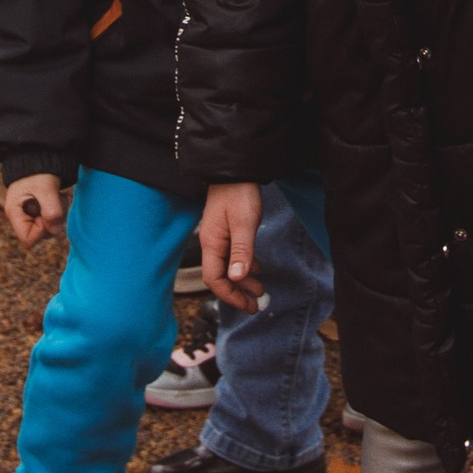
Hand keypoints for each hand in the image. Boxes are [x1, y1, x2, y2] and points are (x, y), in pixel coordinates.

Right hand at [0, 173, 66, 249]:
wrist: (39, 154)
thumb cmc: (39, 169)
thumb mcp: (45, 188)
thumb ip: (51, 210)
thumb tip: (56, 231)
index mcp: (15, 212)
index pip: (28, 239)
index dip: (41, 231)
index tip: (47, 214)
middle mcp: (20, 215)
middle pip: (39, 235)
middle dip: (52, 222)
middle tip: (55, 202)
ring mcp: (29, 213)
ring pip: (47, 228)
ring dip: (57, 215)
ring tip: (57, 197)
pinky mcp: (38, 209)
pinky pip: (51, 219)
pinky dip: (58, 210)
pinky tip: (57, 196)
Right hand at [198, 179, 264, 307]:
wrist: (236, 168)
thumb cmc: (239, 193)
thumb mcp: (244, 223)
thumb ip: (241, 252)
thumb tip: (236, 278)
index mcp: (212, 243)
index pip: (214, 279)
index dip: (230, 295)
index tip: (247, 305)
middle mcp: (212, 243)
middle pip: (220, 276)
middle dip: (237, 292)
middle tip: (256, 304)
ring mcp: (218, 236)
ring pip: (227, 266)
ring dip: (242, 280)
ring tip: (260, 289)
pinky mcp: (226, 230)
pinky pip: (232, 255)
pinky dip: (243, 265)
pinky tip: (255, 269)